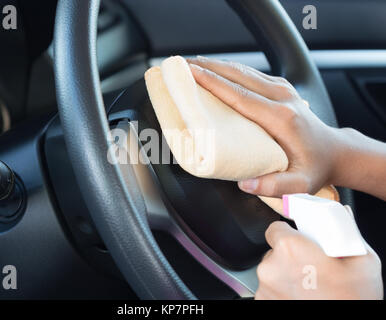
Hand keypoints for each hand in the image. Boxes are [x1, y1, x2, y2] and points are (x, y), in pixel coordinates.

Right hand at [187, 56, 341, 197]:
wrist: (333, 151)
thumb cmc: (313, 167)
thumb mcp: (299, 185)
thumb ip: (275, 186)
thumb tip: (245, 185)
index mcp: (281, 118)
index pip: (239, 95)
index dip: (212, 83)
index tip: (190, 74)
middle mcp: (281, 97)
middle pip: (237, 76)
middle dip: (206, 67)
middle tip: (180, 64)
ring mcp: (281, 89)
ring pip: (242, 70)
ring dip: (214, 65)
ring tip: (190, 64)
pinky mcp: (280, 88)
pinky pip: (249, 74)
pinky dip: (227, 70)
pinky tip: (213, 70)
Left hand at [256, 221, 382, 299]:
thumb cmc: (353, 300)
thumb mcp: (362, 261)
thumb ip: (347, 233)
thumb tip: (342, 217)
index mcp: (290, 248)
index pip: (274, 228)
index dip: (288, 233)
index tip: (298, 240)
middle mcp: (271, 267)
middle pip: (274, 252)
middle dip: (289, 257)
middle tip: (311, 268)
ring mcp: (265, 288)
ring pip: (272, 273)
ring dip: (285, 276)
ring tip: (309, 287)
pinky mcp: (263, 303)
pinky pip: (270, 291)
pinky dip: (282, 293)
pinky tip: (301, 297)